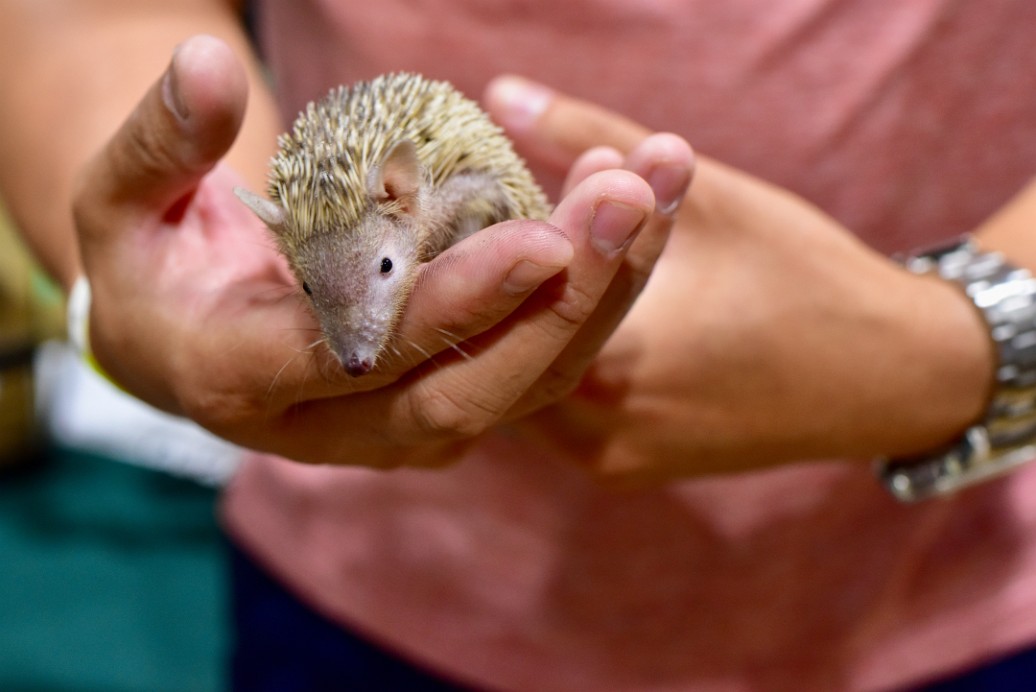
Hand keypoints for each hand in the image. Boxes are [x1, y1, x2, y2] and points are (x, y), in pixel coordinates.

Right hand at [72, 36, 691, 467]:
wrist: (182, 343)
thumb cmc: (150, 263)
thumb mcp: (120, 199)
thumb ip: (160, 139)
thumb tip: (208, 61)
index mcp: (246, 380)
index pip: (365, 354)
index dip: (453, 303)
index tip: (541, 236)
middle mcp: (337, 427)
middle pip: (471, 389)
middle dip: (561, 301)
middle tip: (630, 196)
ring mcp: (403, 427)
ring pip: (526, 384)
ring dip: (605, 289)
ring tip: (659, 184)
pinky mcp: (448, 405)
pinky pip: (539, 361)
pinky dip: (597, 291)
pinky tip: (642, 212)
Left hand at [485, 77, 994, 481]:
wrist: (893, 376)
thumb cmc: (806, 275)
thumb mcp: (707, 195)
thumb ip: (594, 140)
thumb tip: (500, 93)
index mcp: (613, 365)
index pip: (496, 309)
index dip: (464, 258)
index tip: (444, 215)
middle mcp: (599, 432)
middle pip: (497, 356)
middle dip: (480, 296)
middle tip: (455, 240)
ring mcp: (611, 461)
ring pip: (518, 390)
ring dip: (503, 333)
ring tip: (487, 274)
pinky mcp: (627, 470)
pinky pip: (551, 416)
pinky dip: (537, 366)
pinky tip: (531, 318)